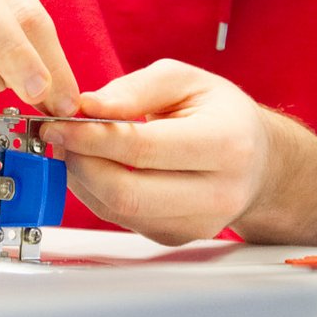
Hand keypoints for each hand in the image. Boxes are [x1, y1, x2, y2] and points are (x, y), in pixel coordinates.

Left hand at [39, 59, 270, 244]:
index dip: (90, 136)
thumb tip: (86, 107)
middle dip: (79, 162)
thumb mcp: (184, 79)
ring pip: (118, 211)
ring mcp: (197, 223)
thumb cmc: (220, 113)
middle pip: (126, 192)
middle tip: (57, 137)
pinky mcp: (176, 237)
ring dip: (82, 178)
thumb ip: (133, 89)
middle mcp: (217, 192)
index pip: (141, 149)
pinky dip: (96, 192)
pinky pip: (121, 220)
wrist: (258, 160)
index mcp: (225, 144)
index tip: (58, 122)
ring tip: (73, 147)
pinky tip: (93, 166)